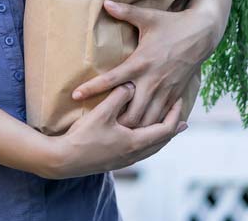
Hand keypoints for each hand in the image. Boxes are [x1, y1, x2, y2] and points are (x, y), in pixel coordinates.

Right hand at [38, 83, 186, 178]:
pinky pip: (142, 152)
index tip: (179, 102)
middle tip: (182, 120)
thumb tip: (131, 85)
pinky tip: (143, 139)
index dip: (175, 116)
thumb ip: (118, 97)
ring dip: (161, 137)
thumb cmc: (83, 137)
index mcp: (135, 142)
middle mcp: (135, 154)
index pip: (165, 129)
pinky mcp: (116, 162)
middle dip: (173, 129)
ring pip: (152, 149)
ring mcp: (125, 160)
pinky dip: (149, 143)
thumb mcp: (102, 112)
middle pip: (162, 142)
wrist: (65, 160)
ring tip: (167, 129)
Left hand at [69, 0, 216, 128]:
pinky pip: (162, 118)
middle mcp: (152, 80)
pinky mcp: (176, 95)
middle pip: (130, 111)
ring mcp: (165, 90)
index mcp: (140, 62)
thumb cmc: (172, 24)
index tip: (76, 95)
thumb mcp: (148, 17)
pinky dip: (151, 126)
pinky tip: (141, 131)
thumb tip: (105, 2)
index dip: (92, 88)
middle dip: (115, 120)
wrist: (202, 34)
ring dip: (133, 127)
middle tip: (98, 125)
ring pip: (147, 119)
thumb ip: (125, 12)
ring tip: (117, 132)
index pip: (111, 80)